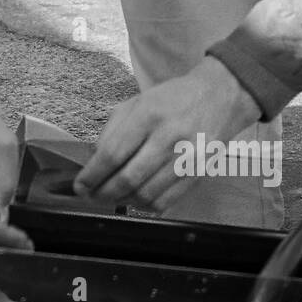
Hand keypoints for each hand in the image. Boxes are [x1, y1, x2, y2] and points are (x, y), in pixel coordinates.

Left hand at [74, 56, 261, 211]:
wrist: (222, 96)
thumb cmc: (173, 99)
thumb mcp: (137, 102)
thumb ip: (112, 131)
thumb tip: (93, 163)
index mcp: (149, 115)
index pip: (113, 154)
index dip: (92, 175)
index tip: (80, 186)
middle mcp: (170, 137)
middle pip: (128, 179)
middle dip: (103, 193)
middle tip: (92, 196)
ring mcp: (187, 158)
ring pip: (146, 194)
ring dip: (122, 200)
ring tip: (111, 196)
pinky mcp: (199, 173)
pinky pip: (166, 201)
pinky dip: (145, 205)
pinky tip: (135, 198)